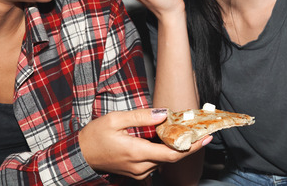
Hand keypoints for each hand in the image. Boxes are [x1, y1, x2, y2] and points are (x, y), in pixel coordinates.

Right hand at [79, 108, 208, 179]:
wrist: (81, 154)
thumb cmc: (95, 136)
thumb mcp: (115, 120)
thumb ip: (140, 116)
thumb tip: (163, 113)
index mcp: (137, 152)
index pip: (172, 154)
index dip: (192, 147)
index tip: (206, 137)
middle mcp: (141, 167)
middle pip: (171, 157)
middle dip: (186, 143)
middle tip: (198, 129)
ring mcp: (139, 172)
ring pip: (164, 160)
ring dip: (174, 147)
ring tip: (181, 130)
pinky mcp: (136, 173)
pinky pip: (155, 163)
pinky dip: (163, 151)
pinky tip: (165, 139)